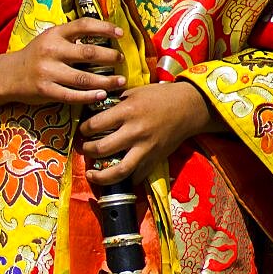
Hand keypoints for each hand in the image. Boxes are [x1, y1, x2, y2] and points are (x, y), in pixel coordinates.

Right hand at [3, 18, 126, 104]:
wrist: (8, 75)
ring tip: (120, 82)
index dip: (105, 28)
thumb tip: (103, 39)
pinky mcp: (45, 90)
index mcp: (54, 34)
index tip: (120, 34)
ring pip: (83, 78)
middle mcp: (51, 51)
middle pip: (88, 53)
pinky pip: (72, 95)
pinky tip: (101, 95)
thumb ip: (70, 38)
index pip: (84, 25)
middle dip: (110, 57)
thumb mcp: (49, 39)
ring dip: (106, 80)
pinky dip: (89, 96)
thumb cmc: (35, 56)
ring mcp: (48, 72)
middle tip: (121, 61)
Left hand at [79, 82, 218, 184]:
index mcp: (127, 111)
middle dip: (86, 151)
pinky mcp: (154, 160)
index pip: (94, 125)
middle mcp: (135, 132)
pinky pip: (135, 177)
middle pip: (101, 149)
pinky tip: (114, 178)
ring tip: (91, 175)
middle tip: (84, 149)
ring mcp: (145, 149)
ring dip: (100, 176)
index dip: (83, 130)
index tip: (82, 132)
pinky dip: (123, 181)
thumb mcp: (134, 92)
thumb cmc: (159, 97)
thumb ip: (114, 103)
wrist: (189, 108)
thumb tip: (92, 112)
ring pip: (118, 171)